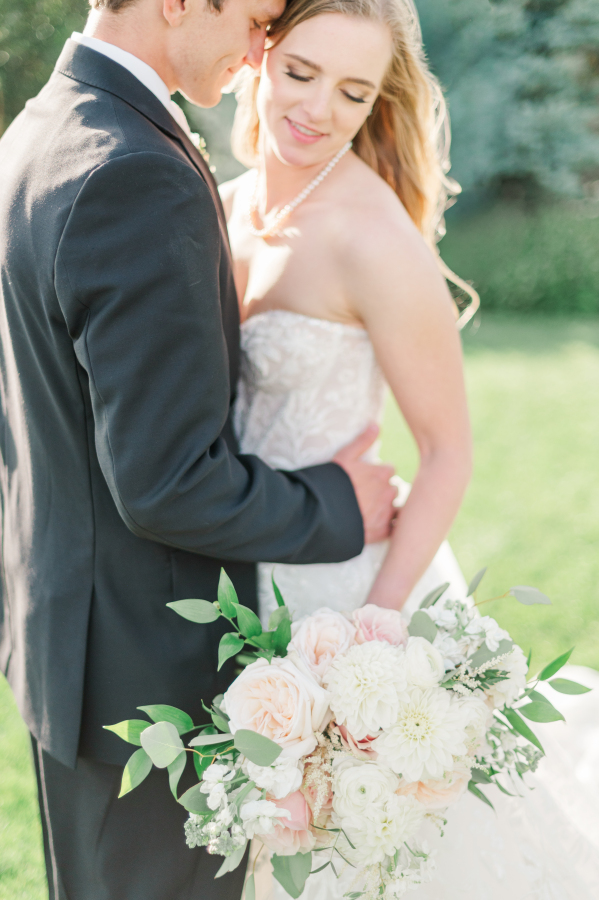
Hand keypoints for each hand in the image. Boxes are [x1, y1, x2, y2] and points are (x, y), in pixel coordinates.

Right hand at [333, 423, 397, 543]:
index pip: (389, 471)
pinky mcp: (382, 531)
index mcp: (382, 473)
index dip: (378, 475)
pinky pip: (395, 528)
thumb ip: (362, 441)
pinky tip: (377, 526)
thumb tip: (376, 424)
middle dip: (383, 492)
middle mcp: (389, 492)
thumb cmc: (330, 483)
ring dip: (387, 509)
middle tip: (366, 497)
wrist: (321, 513)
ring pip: (396, 509)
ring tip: (369, 512)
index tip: (367, 480)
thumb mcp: (344, 457)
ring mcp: (386, 512)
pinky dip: (390, 527)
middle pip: (393, 490)